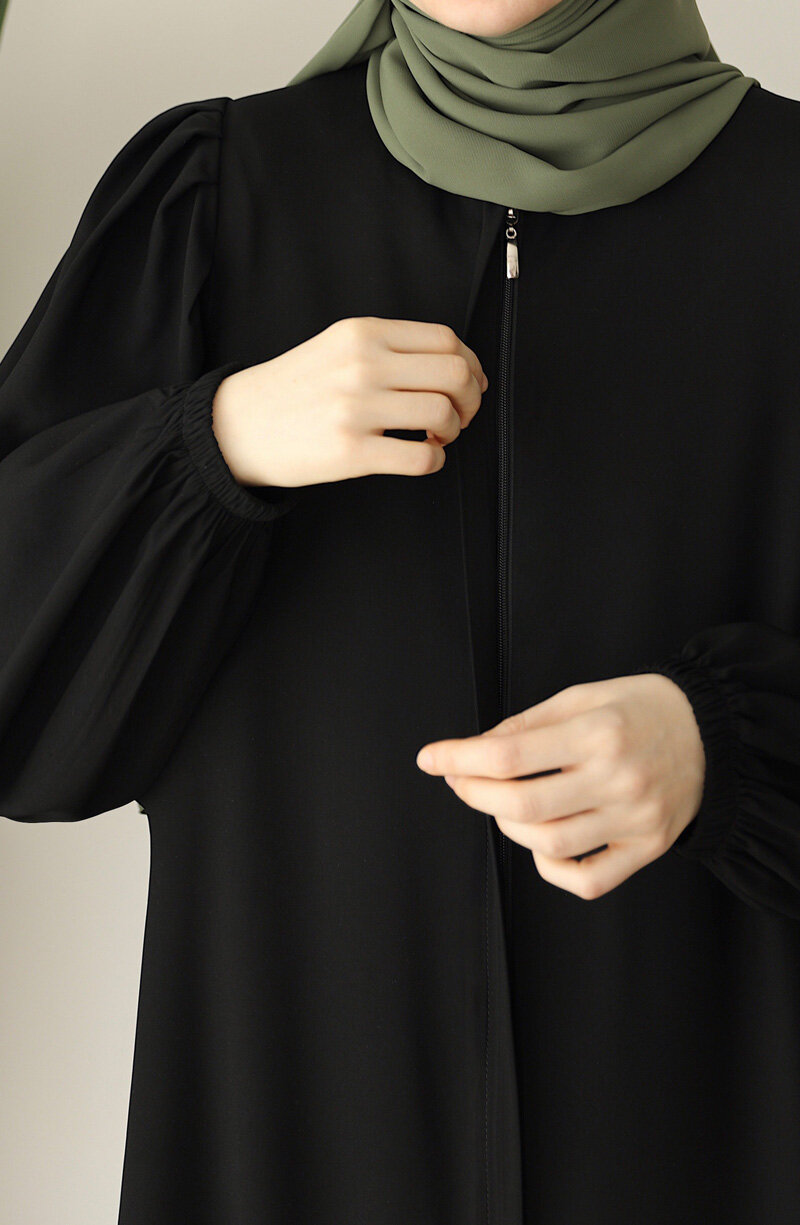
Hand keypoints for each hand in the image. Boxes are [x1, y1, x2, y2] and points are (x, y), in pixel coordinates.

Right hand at [211, 316, 487, 487]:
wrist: (240, 425)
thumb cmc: (296, 390)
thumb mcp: (338, 348)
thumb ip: (390, 349)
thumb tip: (457, 367)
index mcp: (363, 334)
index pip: (445, 340)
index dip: (471, 365)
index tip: (470, 385)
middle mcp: (362, 365)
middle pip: (453, 374)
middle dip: (470, 400)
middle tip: (459, 416)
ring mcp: (356, 408)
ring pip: (442, 414)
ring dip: (452, 432)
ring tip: (435, 438)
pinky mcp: (351, 451)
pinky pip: (421, 458)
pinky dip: (434, 461)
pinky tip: (421, 458)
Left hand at [415, 674, 705, 899]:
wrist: (712, 734)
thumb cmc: (641, 708)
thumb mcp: (583, 696)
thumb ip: (529, 724)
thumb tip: (475, 749)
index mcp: (598, 732)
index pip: (510, 754)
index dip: (460, 758)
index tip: (431, 758)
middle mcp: (617, 779)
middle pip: (522, 806)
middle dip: (474, 794)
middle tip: (459, 779)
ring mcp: (634, 820)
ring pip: (549, 846)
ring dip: (509, 827)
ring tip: (504, 803)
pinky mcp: (646, 848)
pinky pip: (587, 879)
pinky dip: (550, 869)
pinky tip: (541, 842)